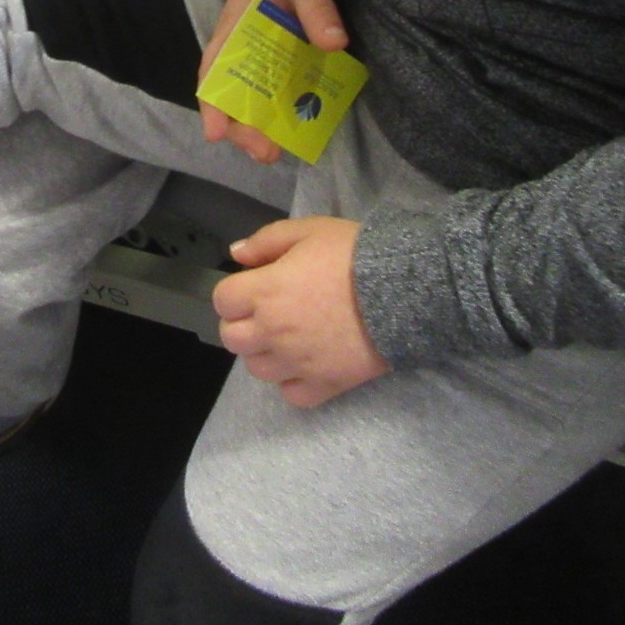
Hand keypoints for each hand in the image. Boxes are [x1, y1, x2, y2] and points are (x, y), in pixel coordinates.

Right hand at [197, 0, 344, 162]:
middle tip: (265, 152)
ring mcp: (250, 63)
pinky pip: (264, 96)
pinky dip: (270, 117)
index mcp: (233, 32)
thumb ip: (318, 9)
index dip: (212, 104)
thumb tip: (335, 43)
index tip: (215, 133)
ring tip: (272, 154)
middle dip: (240, 129)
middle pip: (226, 98)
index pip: (213, 71)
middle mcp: (234, 53)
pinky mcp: (268, 67)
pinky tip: (288, 134)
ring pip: (243, 102)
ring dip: (253, 129)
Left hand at [212, 215, 387, 406]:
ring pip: (257, 369)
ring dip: (265, 353)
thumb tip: (236, 254)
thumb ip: (266, 241)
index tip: (254, 287)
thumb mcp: (309, 230)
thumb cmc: (353, 254)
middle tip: (266, 312)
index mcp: (264, 292)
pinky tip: (306, 363)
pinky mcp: (324, 384)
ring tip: (287, 338)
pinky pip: (291, 394)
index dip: (235, 292)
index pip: (222, 301)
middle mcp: (273, 331)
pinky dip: (293, 382)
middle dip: (243, 323)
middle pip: (232, 339)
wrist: (403, 288)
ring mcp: (297, 362)